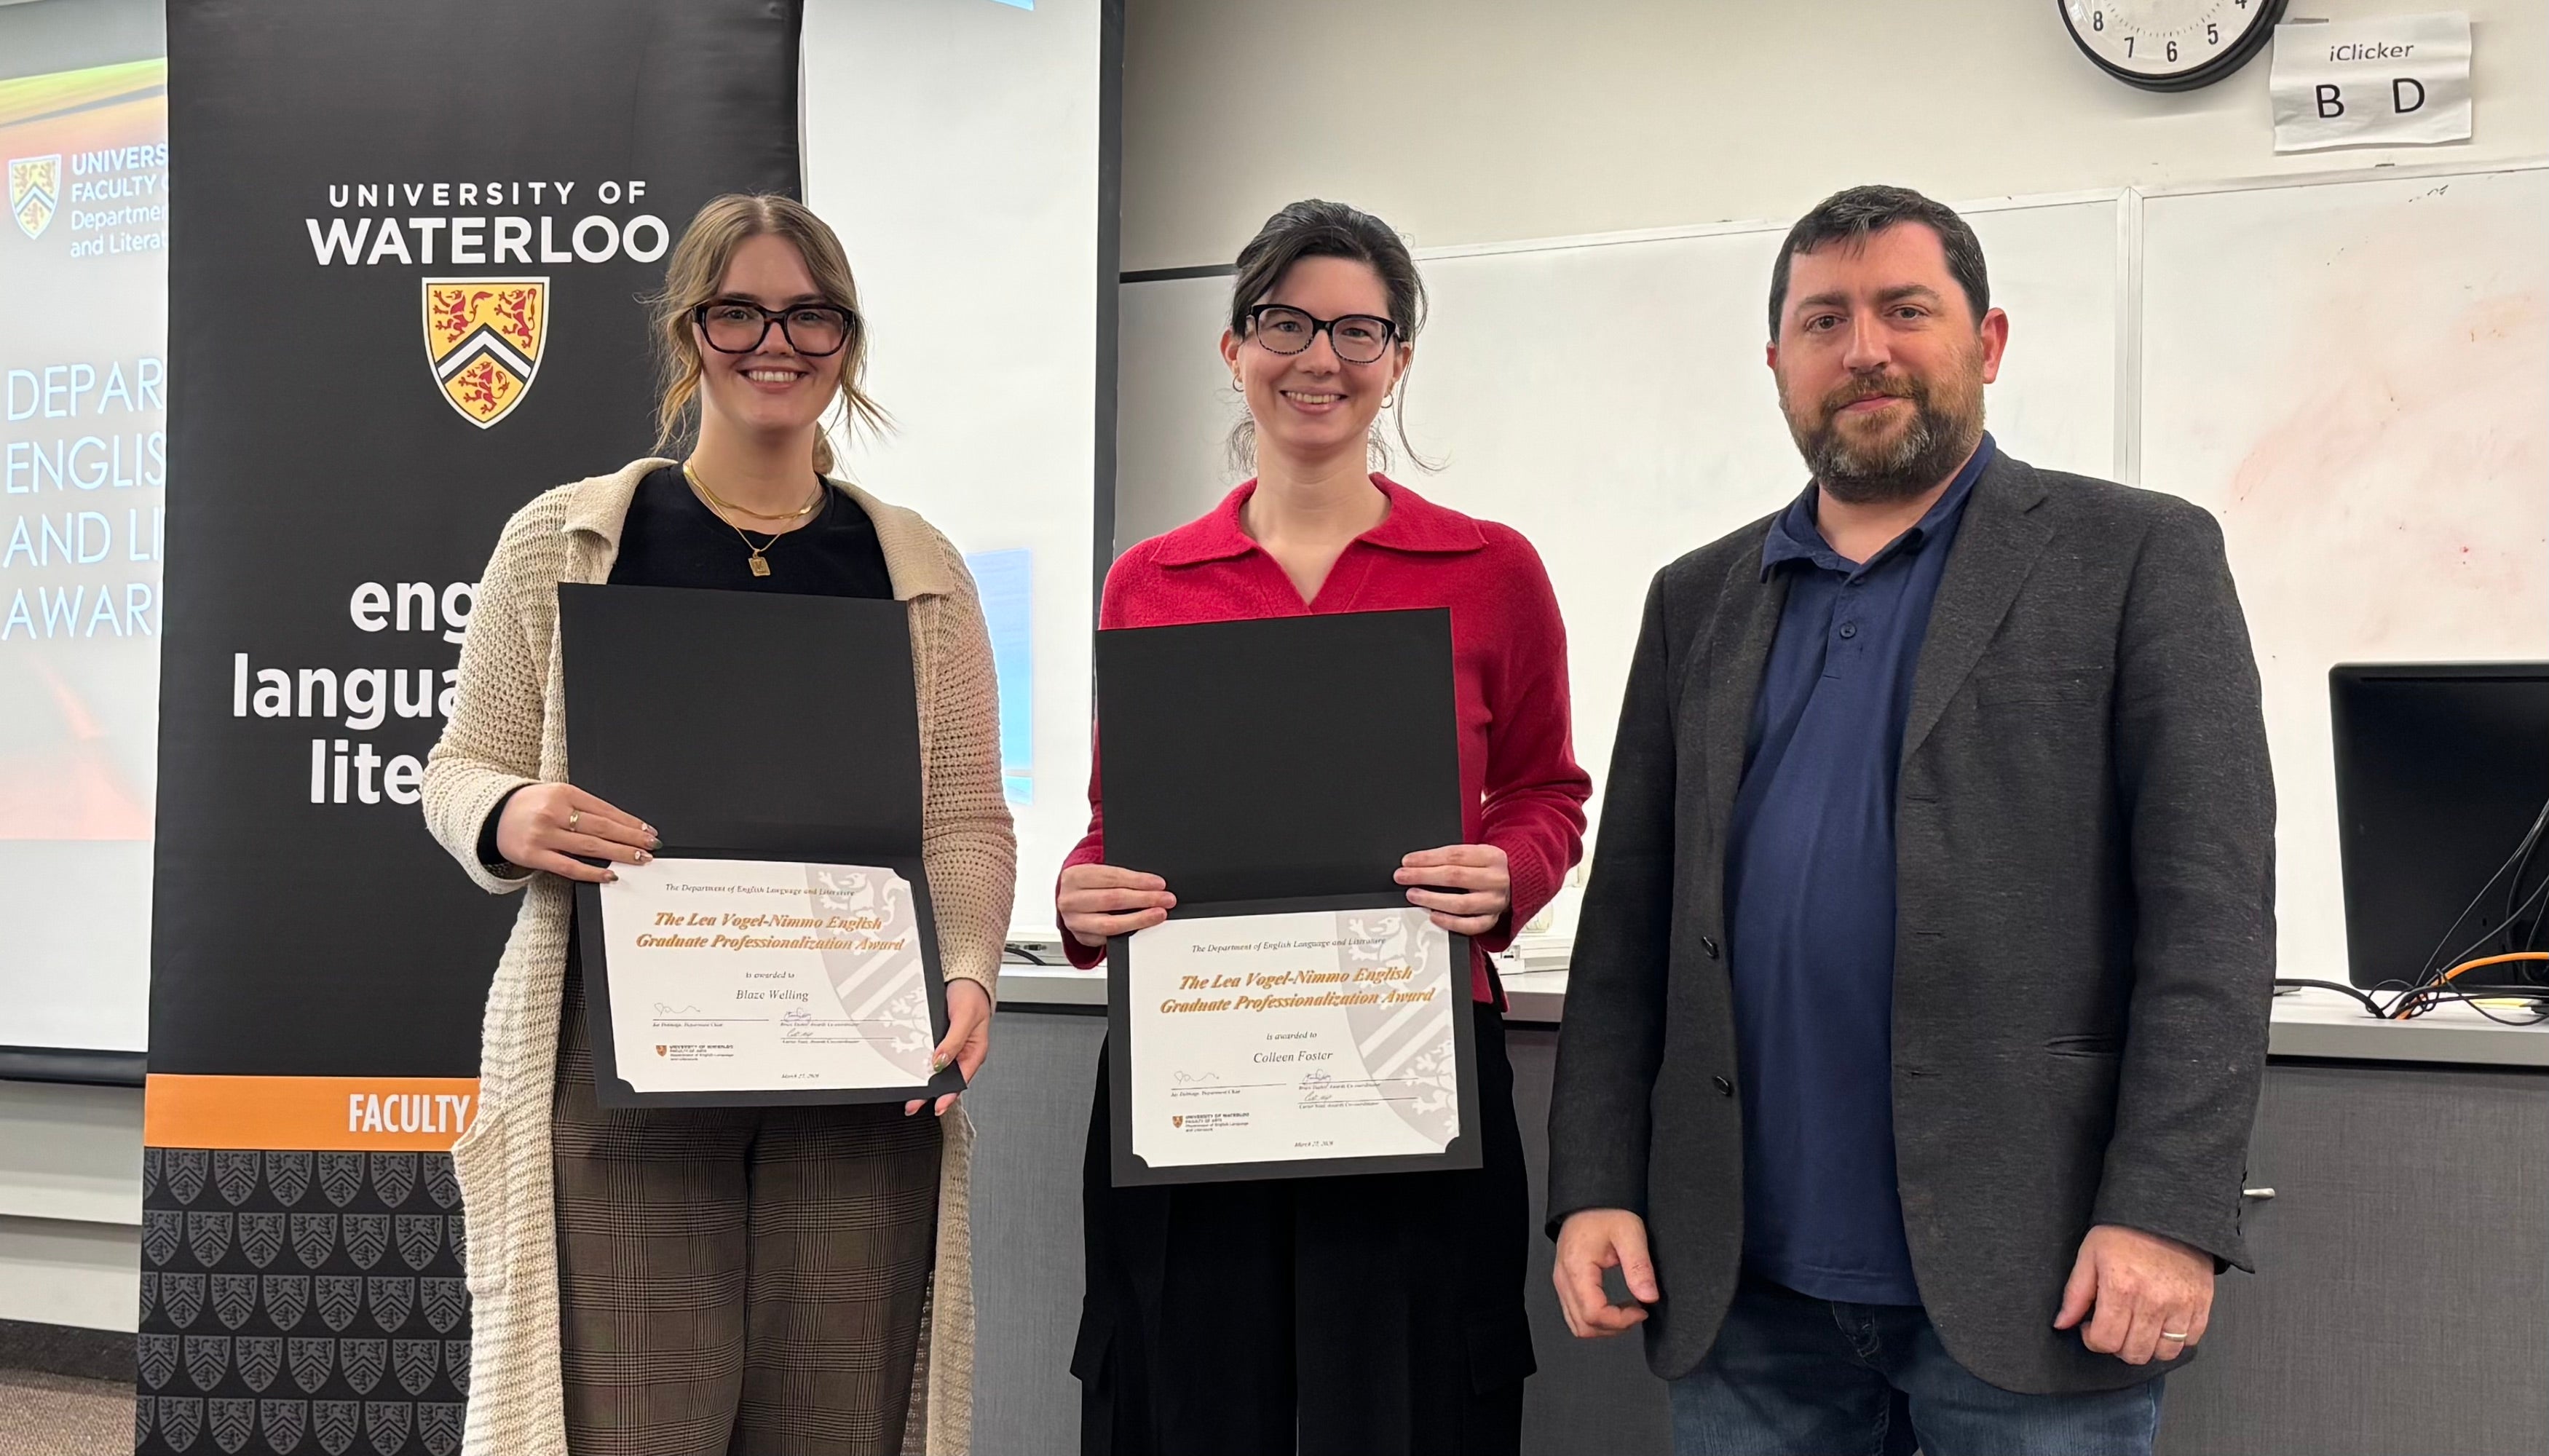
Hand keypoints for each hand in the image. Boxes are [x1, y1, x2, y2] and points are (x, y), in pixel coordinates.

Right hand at [494, 783, 655, 882]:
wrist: (489, 814)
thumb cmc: (527, 805)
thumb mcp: (555, 794)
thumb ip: (583, 807)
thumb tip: (619, 824)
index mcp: (564, 793)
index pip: (605, 809)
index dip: (629, 821)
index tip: (647, 830)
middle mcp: (554, 812)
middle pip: (602, 827)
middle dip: (631, 837)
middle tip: (650, 845)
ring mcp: (544, 834)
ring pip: (590, 846)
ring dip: (619, 853)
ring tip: (639, 858)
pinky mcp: (534, 855)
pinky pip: (569, 866)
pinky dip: (592, 871)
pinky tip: (610, 874)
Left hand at [908, 978, 990, 1116]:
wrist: (965, 978)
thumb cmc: (972, 995)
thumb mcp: (965, 1017)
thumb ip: (954, 1041)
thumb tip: (940, 1062)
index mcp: (974, 1052)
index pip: (960, 1080)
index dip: (948, 1095)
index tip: (936, 1105)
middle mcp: (962, 1052)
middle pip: (945, 1078)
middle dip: (929, 1092)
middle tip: (912, 1103)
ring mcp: (951, 1046)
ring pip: (936, 1068)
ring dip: (923, 1078)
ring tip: (908, 1089)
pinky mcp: (940, 1039)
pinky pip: (930, 1054)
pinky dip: (920, 1061)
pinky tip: (910, 1067)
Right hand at [1058, 863, 1175, 948]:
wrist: (1069, 899)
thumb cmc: (1088, 884)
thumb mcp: (1097, 873)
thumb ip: (1119, 878)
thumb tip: (1152, 885)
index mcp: (1075, 877)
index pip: (1112, 877)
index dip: (1139, 881)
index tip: (1159, 884)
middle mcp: (1071, 900)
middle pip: (1113, 900)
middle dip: (1145, 899)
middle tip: (1165, 899)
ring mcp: (1075, 922)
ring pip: (1111, 924)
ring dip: (1140, 919)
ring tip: (1158, 914)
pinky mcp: (1082, 938)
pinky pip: (1108, 939)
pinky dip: (1129, 933)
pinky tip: (1142, 927)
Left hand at [1395, 844, 1510, 935]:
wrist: (1518, 880)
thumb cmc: (1490, 866)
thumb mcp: (1477, 853)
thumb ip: (1453, 857)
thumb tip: (1417, 864)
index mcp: (1492, 856)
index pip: (1455, 855)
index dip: (1428, 858)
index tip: (1407, 861)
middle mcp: (1496, 879)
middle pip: (1455, 877)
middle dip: (1423, 876)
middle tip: (1402, 877)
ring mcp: (1495, 901)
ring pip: (1461, 904)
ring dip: (1432, 899)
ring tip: (1413, 895)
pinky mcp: (1493, 919)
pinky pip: (1471, 926)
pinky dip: (1450, 923)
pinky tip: (1434, 916)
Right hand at [1553, 1208, 1659, 1338]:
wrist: (1588, 1200)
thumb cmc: (1605, 1212)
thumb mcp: (1630, 1233)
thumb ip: (1639, 1267)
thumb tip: (1649, 1297)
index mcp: (1577, 1268)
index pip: (1593, 1314)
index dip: (1620, 1321)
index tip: (1642, 1310)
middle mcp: (1564, 1279)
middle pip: (1583, 1326)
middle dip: (1614, 1327)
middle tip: (1636, 1312)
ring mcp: (1562, 1283)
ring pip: (1577, 1325)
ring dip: (1604, 1326)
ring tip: (1626, 1311)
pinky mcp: (1565, 1284)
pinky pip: (1575, 1314)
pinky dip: (1595, 1319)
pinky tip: (1613, 1307)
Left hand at [2054, 1224, 2213, 1364]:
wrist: (2166, 1213)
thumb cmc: (2125, 1233)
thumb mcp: (2089, 1256)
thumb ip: (2075, 1294)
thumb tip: (2062, 1323)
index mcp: (2121, 1289)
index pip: (2105, 1341)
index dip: (2093, 1339)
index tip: (2092, 1327)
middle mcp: (2153, 1302)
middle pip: (2134, 1353)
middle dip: (2118, 1346)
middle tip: (2115, 1327)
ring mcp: (2181, 1305)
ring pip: (2163, 1353)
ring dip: (2147, 1347)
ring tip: (2138, 1327)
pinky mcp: (2202, 1305)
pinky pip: (2190, 1341)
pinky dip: (2175, 1340)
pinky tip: (2162, 1323)